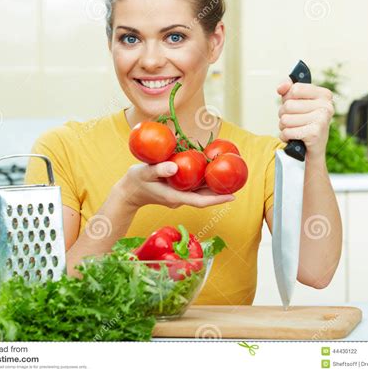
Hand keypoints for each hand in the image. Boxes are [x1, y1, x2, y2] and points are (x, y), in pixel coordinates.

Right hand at [115, 161, 234, 209]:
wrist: (128, 191)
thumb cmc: (136, 181)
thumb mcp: (144, 173)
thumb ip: (158, 170)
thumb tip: (175, 167)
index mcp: (175, 197)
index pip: (200, 201)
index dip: (217, 199)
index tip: (232, 196)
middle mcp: (180, 198)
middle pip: (204, 197)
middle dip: (221, 192)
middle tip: (239, 183)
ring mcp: (179, 195)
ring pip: (201, 192)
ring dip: (214, 187)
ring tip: (231, 177)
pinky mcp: (178, 190)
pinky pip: (194, 187)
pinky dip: (204, 181)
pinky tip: (211, 171)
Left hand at [277, 78, 333, 160]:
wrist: (313, 150)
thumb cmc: (304, 123)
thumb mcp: (297, 102)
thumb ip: (288, 89)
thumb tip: (281, 87)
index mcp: (324, 95)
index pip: (295, 89)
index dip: (287, 98)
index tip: (294, 104)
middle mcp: (326, 106)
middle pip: (288, 105)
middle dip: (284, 115)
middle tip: (293, 121)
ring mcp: (321, 120)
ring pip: (285, 119)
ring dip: (283, 127)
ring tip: (294, 129)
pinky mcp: (314, 134)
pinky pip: (287, 132)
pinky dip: (285, 136)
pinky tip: (293, 138)